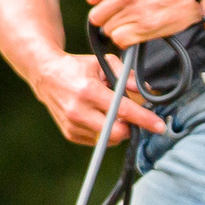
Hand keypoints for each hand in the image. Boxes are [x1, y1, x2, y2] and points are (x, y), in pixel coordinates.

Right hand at [35, 53, 168, 145]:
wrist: (45, 75)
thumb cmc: (78, 67)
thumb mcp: (102, 63)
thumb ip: (126, 76)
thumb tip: (147, 90)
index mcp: (88, 91)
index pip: (123, 110)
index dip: (144, 119)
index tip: (159, 126)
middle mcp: (78, 111)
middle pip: (116, 132)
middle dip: (130, 128)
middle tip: (132, 117)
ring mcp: (72, 124)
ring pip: (108, 139)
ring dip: (117, 130)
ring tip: (111, 113)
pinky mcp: (69, 133)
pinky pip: (97, 141)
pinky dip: (104, 132)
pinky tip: (99, 117)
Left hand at [85, 0, 204, 46]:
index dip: (98, 3)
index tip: (105, 6)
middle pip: (97, 16)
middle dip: (106, 19)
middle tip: (118, 19)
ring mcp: (135, 11)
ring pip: (108, 30)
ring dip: (117, 30)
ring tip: (131, 25)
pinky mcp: (145, 27)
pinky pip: (120, 40)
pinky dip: (125, 41)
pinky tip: (134, 35)